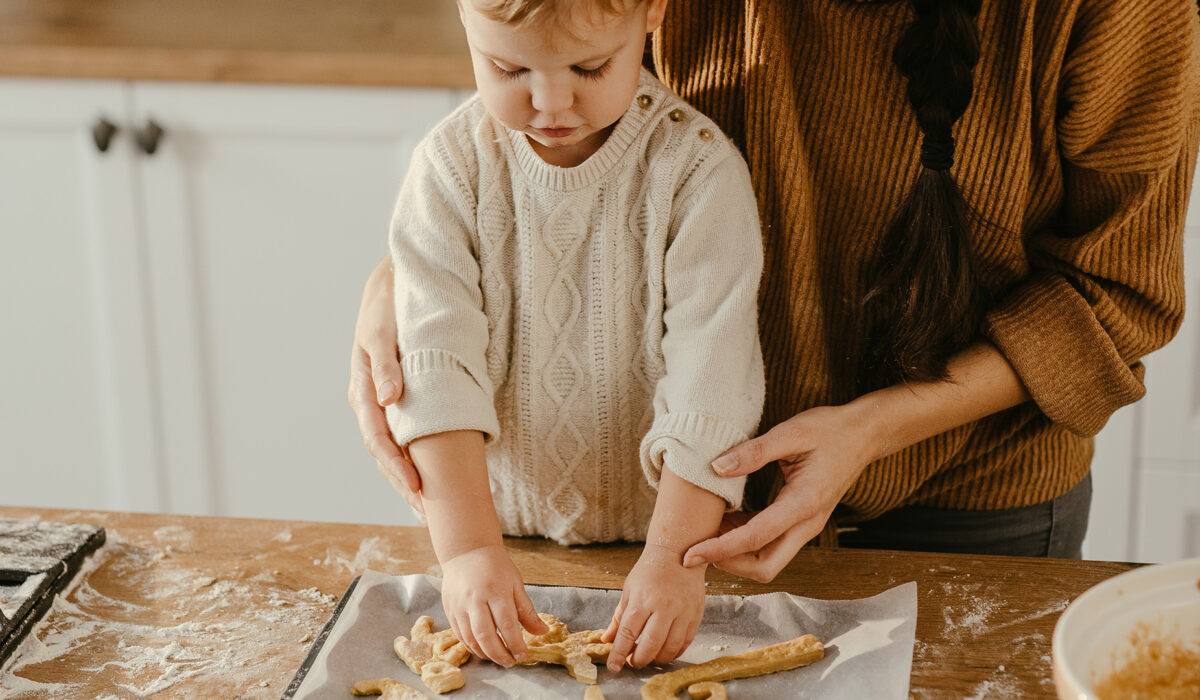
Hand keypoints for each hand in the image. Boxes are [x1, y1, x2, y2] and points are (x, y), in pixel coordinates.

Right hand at [347, 255, 422, 511]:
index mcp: (363, 388)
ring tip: (424, 504)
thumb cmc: (389, 307)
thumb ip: (387, 363)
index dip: (397, 466)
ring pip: (388, 447)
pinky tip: (423, 472)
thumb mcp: (385, 331)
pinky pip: (399, 433)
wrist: (391, 285)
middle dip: (402, 482)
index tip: (418, 488)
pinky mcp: (391, 397)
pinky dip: (409, 455)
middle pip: (382, 452)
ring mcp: (378, 400)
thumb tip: (387, 399)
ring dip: (403, 475)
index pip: (379, 439)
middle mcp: (368, 399)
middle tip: (426, 510)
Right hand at [440, 544, 547, 666]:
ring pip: (470, 639)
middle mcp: (474, 600)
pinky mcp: (449, 610)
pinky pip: (460, 636)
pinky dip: (472, 647)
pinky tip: (484, 650)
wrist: (466, 551)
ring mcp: (459, 606)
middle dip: (499, 654)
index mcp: (495, 591)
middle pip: (486, 635)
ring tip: (499, 658)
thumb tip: (542, 632)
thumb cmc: (495, 566)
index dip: (515, 643)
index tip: (523, 655)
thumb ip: (527, 611)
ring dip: (485, 654)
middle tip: (511, 662)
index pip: (506, 624)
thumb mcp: (516, 583)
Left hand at [603, 544, 705, 670]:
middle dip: (640, 660)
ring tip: (649, 658)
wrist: (679, 552)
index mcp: (642, 600)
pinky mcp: (695, 614)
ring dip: (658, 659)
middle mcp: (663, 606)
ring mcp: (682, 611)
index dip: (619, 653)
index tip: (614, 667)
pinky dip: (674, 652)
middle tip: (633, 662)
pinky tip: (665, 652)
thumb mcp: (629, 590)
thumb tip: (607, 639)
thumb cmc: (650, 570)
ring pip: (670, 647)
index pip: (627, 633)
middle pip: (651, 644)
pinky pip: (685, 642)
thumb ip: (618, 617)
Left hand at [681, 404, 878, 582]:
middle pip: (765, 566)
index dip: (720, 549)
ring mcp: (807, 526)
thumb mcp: (791, 433)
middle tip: (697, 548)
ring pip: (768, 560)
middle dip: (728, 563)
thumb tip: (717, 468)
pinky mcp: (802, 523)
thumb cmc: (830, 431)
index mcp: (804, 504)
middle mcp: (807, 523)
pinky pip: (772, 544)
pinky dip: (746, 542)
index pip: (756, 538)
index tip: (691, 554)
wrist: (863, 435)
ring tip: (709, 528)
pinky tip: (729, 520)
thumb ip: (753, 451)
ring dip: (736, 553)